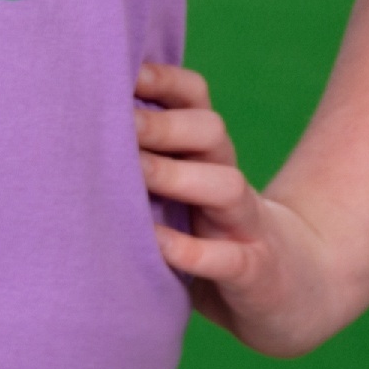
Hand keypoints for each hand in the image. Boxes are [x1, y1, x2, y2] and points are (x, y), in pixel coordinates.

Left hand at [133, 59, 358, 357]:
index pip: (195, 100)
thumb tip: (71, 132)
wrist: (297, 294)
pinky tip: (154, 243)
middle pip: (210, 132)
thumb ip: (147, 167)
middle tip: (115, 123)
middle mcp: (229, 181)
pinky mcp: (254, 273)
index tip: (118, 74)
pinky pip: (226, 258)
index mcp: (209, 157)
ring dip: (175, 176)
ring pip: (225, 186)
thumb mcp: (187, 197)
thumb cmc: (217, 241)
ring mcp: (246, 227)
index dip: (162, 80)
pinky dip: (188, 251)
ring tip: (133, 175)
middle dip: (162, 124)